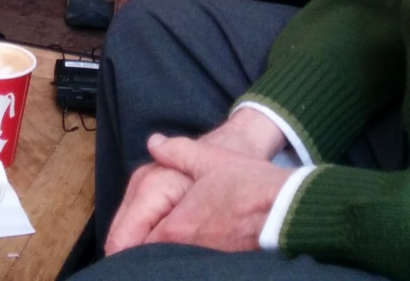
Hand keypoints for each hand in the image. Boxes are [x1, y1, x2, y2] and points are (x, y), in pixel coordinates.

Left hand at [105, 108, 287, 253]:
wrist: (289, 207)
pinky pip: (194, 265)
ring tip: (154, 252)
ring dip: (164, 256)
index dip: (127, 243)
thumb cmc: (251, 184)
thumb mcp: (210, 159)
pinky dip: (186, 260)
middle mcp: (187, 248)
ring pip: (173, 262)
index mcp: (177, 225)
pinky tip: (186, 255)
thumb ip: (177, 152)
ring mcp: (206, 259)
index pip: (137, 244)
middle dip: (142, 254)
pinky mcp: (223, 264)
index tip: (120, 245)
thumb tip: (155, 143)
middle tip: (133, 251)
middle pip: (152, 259)